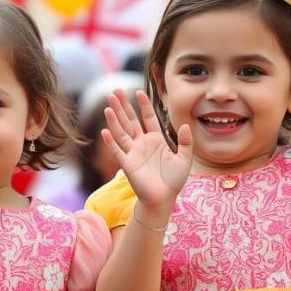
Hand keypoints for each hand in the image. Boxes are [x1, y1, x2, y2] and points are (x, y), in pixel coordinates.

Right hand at [101, 89, 191, 210]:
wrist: (164, 200)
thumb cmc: (173, 181)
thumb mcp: (185, 159)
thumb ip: (185, 142)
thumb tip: (185, 125)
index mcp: (155, 140)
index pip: (148, 118)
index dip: (143, 105)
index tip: (139, 92)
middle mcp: (142, 143)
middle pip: (130, 121)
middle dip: (123, 106)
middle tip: (115, 91)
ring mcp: (133, 153)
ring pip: (121, 132)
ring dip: (114, 119)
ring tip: (108, 105)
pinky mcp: (127, 164)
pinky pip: (117, 150)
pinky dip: (111, 141)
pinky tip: (105, 130)